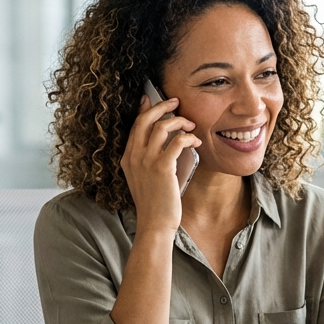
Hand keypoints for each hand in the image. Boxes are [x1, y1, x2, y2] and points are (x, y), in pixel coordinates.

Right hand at [119, 95, 201, 234]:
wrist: (154, 224)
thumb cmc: (154, 204)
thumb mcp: (143, 179)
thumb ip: (147, 161)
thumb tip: (165, 144)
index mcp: (128, 158)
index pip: (135, 125)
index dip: (145, 110)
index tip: (152, 99)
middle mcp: (134, 156)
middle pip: (145, 119)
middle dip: (162, 106)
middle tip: (176, 102)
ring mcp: (146, 161)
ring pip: (161, 126)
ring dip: (179, 121)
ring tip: (190, 125)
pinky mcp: (162, 167)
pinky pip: (177, 142)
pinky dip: (189, 138)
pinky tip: (196, 143)